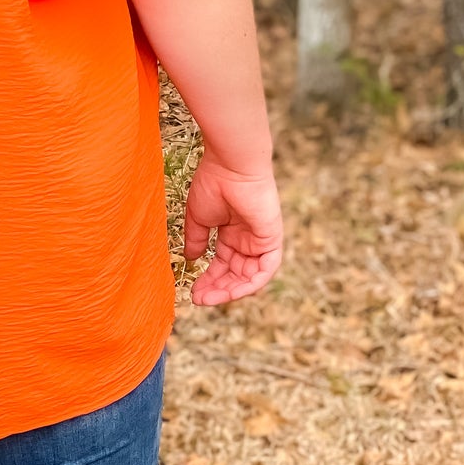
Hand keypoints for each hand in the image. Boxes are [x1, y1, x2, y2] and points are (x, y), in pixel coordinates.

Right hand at [183, 151, 282, 305]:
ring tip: (208, 298)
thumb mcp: (199, 218)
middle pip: (235, 274)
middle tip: (198, 298)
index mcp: (232, 233)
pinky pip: (265, 271)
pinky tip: (230, 292)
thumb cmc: (214, 184)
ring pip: (249, 277)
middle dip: (217, 288)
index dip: (208, 279)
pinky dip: (250, 284)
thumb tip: (191, 259)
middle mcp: (248, 240)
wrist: (230, 166)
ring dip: (230, 291)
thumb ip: (197, 240)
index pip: (222, 265)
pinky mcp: (272, 240)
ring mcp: (261, 241)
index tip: (191, 291)